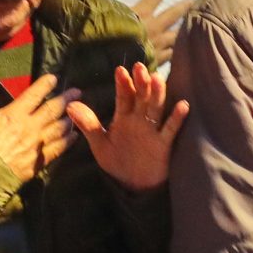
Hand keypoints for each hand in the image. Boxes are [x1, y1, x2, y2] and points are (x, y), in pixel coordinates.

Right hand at [0, 74, 71, 182]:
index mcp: (13, 115)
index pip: (34, 95)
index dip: (45, 85)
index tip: (54, 78)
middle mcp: (29, 128)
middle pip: (53, 110)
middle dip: (66, 99)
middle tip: (77, 92)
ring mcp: (36, 146)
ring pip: (58, 129)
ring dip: (69, 119)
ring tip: (77, 112)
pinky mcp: (38, 163)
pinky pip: (57, 150)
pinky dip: (67, 142)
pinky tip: (74, 137)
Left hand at [66, 65, 189, 192]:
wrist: (133, 185)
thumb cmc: (117, 161)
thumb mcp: (99, 144)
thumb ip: (88, 124)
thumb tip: (70, 105)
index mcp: (124, 117)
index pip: (124, 97)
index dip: (123, 84)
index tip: (120, 70)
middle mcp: (140, 120)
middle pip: (141, 97)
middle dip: (141, 83)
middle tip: (139, 67)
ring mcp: (153, 130)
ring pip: (156, 108)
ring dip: (157, 94)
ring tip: (157, 78)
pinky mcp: (163, 144)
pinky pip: (171, 129)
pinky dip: (176, 118)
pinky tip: (183, 105)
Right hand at [96, 0, 190, 63]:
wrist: (104, 65)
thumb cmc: (101, 35)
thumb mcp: (99, 8)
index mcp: (140, 13)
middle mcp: (153, 28)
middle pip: (173, 15)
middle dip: (184, 6)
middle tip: (193, 1)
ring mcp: (157, 46)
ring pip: (176, 36)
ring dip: (183, 31)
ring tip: (192, 28)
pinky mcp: (156, 63)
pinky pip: (170, 56)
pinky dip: (175, 52)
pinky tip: (180, 53)